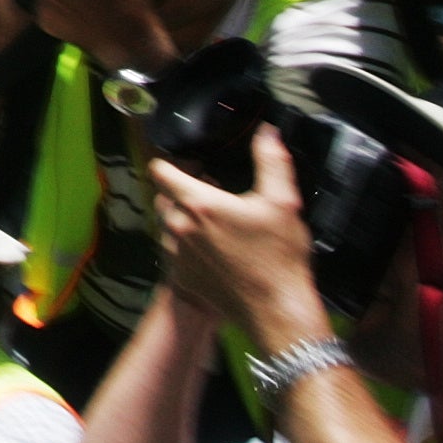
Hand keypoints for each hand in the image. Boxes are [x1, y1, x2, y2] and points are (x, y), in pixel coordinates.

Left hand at [152, 125, 331, 351]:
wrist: (277, 310)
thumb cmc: (279, 256)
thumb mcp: (283, 202)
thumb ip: (271, 161)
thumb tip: (267, 132)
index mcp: (196, 203)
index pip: (160, 170)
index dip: (172, 164)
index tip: (192, 166)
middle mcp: (177, 226)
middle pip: (164, 197)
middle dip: (182, 192)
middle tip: (212, 196)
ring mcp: (176, 253)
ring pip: (167, 225)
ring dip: (183, 220)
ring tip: (215, 224)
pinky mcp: (181, 276)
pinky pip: (174, 251)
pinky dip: (187, 246)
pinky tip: (214, 250)